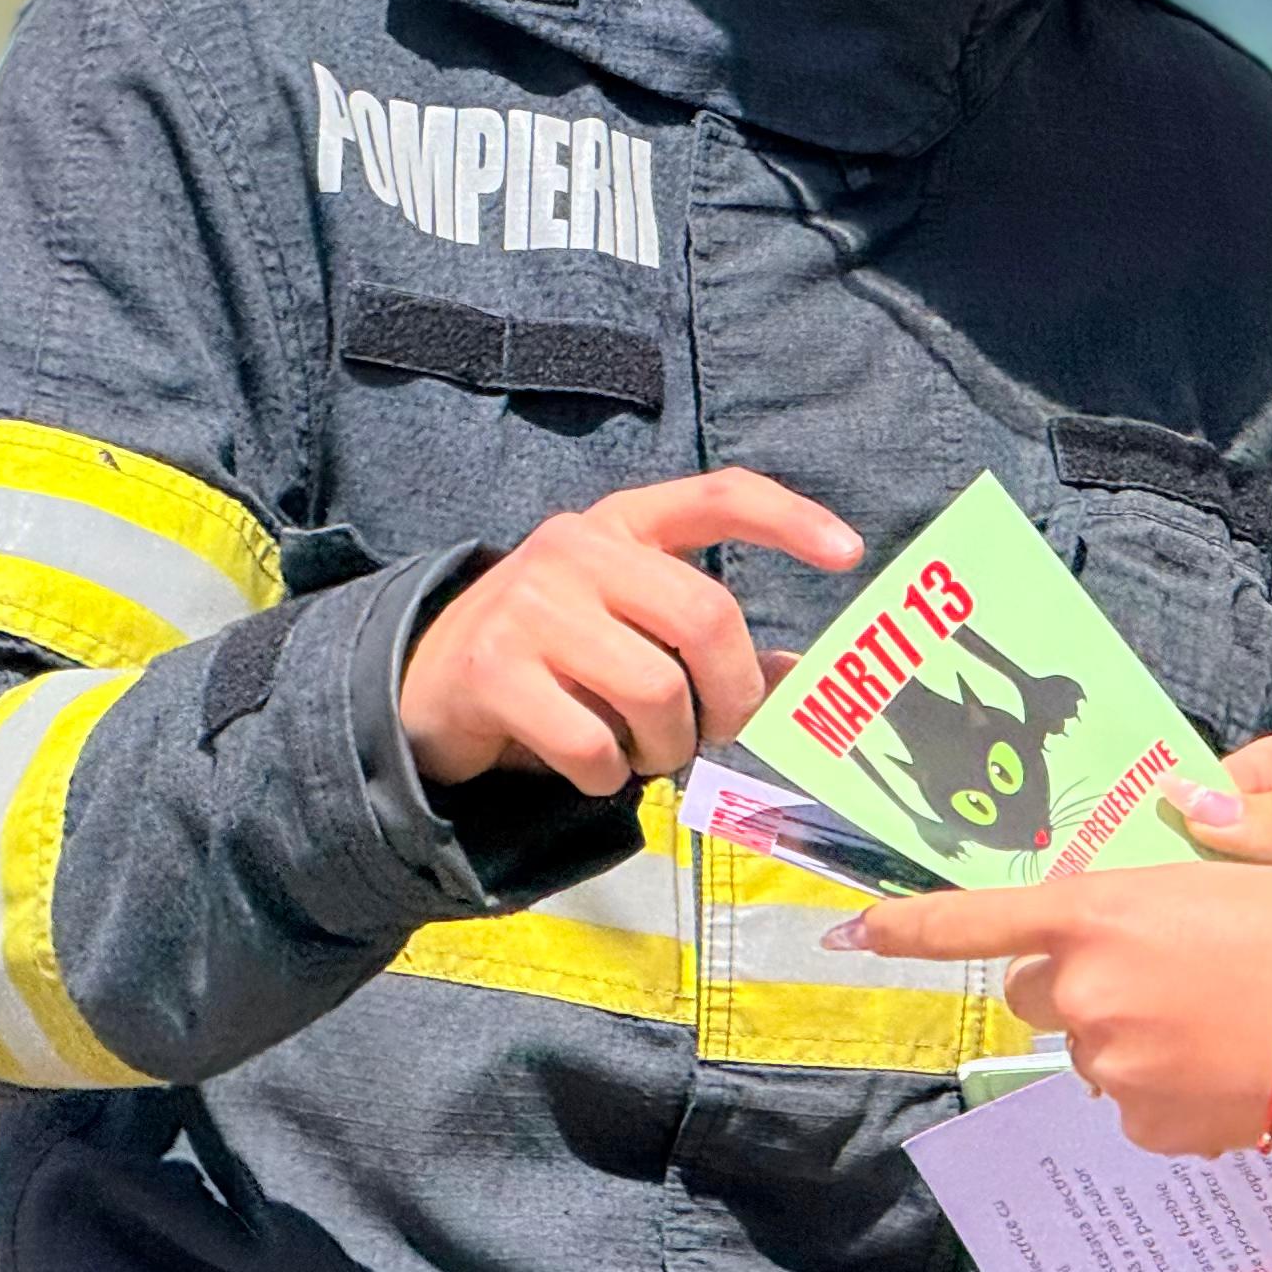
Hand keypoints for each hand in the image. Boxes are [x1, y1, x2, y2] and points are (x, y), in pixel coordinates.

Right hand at [401, 469, 858, 791]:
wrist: (423, 685)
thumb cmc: (553, 658)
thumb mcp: (631, 633)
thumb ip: (710, 647)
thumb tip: (799, 676)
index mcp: (622, 525)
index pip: (718, 496)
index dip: (788, 518)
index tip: (849, 555)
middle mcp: (577, 548)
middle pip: (707, 616)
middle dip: (732, 694)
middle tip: (718, 731)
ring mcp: (530, 604)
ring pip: (656, 691)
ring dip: (667, 746)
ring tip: (644, 752)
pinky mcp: (494, 669)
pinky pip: (594, 743)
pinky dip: (609, 776)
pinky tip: (594, 768)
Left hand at [839, 860, 1271, 1152]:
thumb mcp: (1240, 870)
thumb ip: (1163, 883)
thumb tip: (1144, 880)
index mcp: (1099, 911)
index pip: (973, 921)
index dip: (907, 927)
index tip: (855, 931)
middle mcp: (1087, 991)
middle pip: (1039, 991)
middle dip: (1081, 981)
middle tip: (1162, 970)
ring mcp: (1113, 1065)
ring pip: (1096, 1050)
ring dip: (1134, 1035)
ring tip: (1218, 1019)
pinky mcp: (1148, 1125)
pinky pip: (1136, 1103)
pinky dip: (1169, 1089)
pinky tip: (1228, 1065)